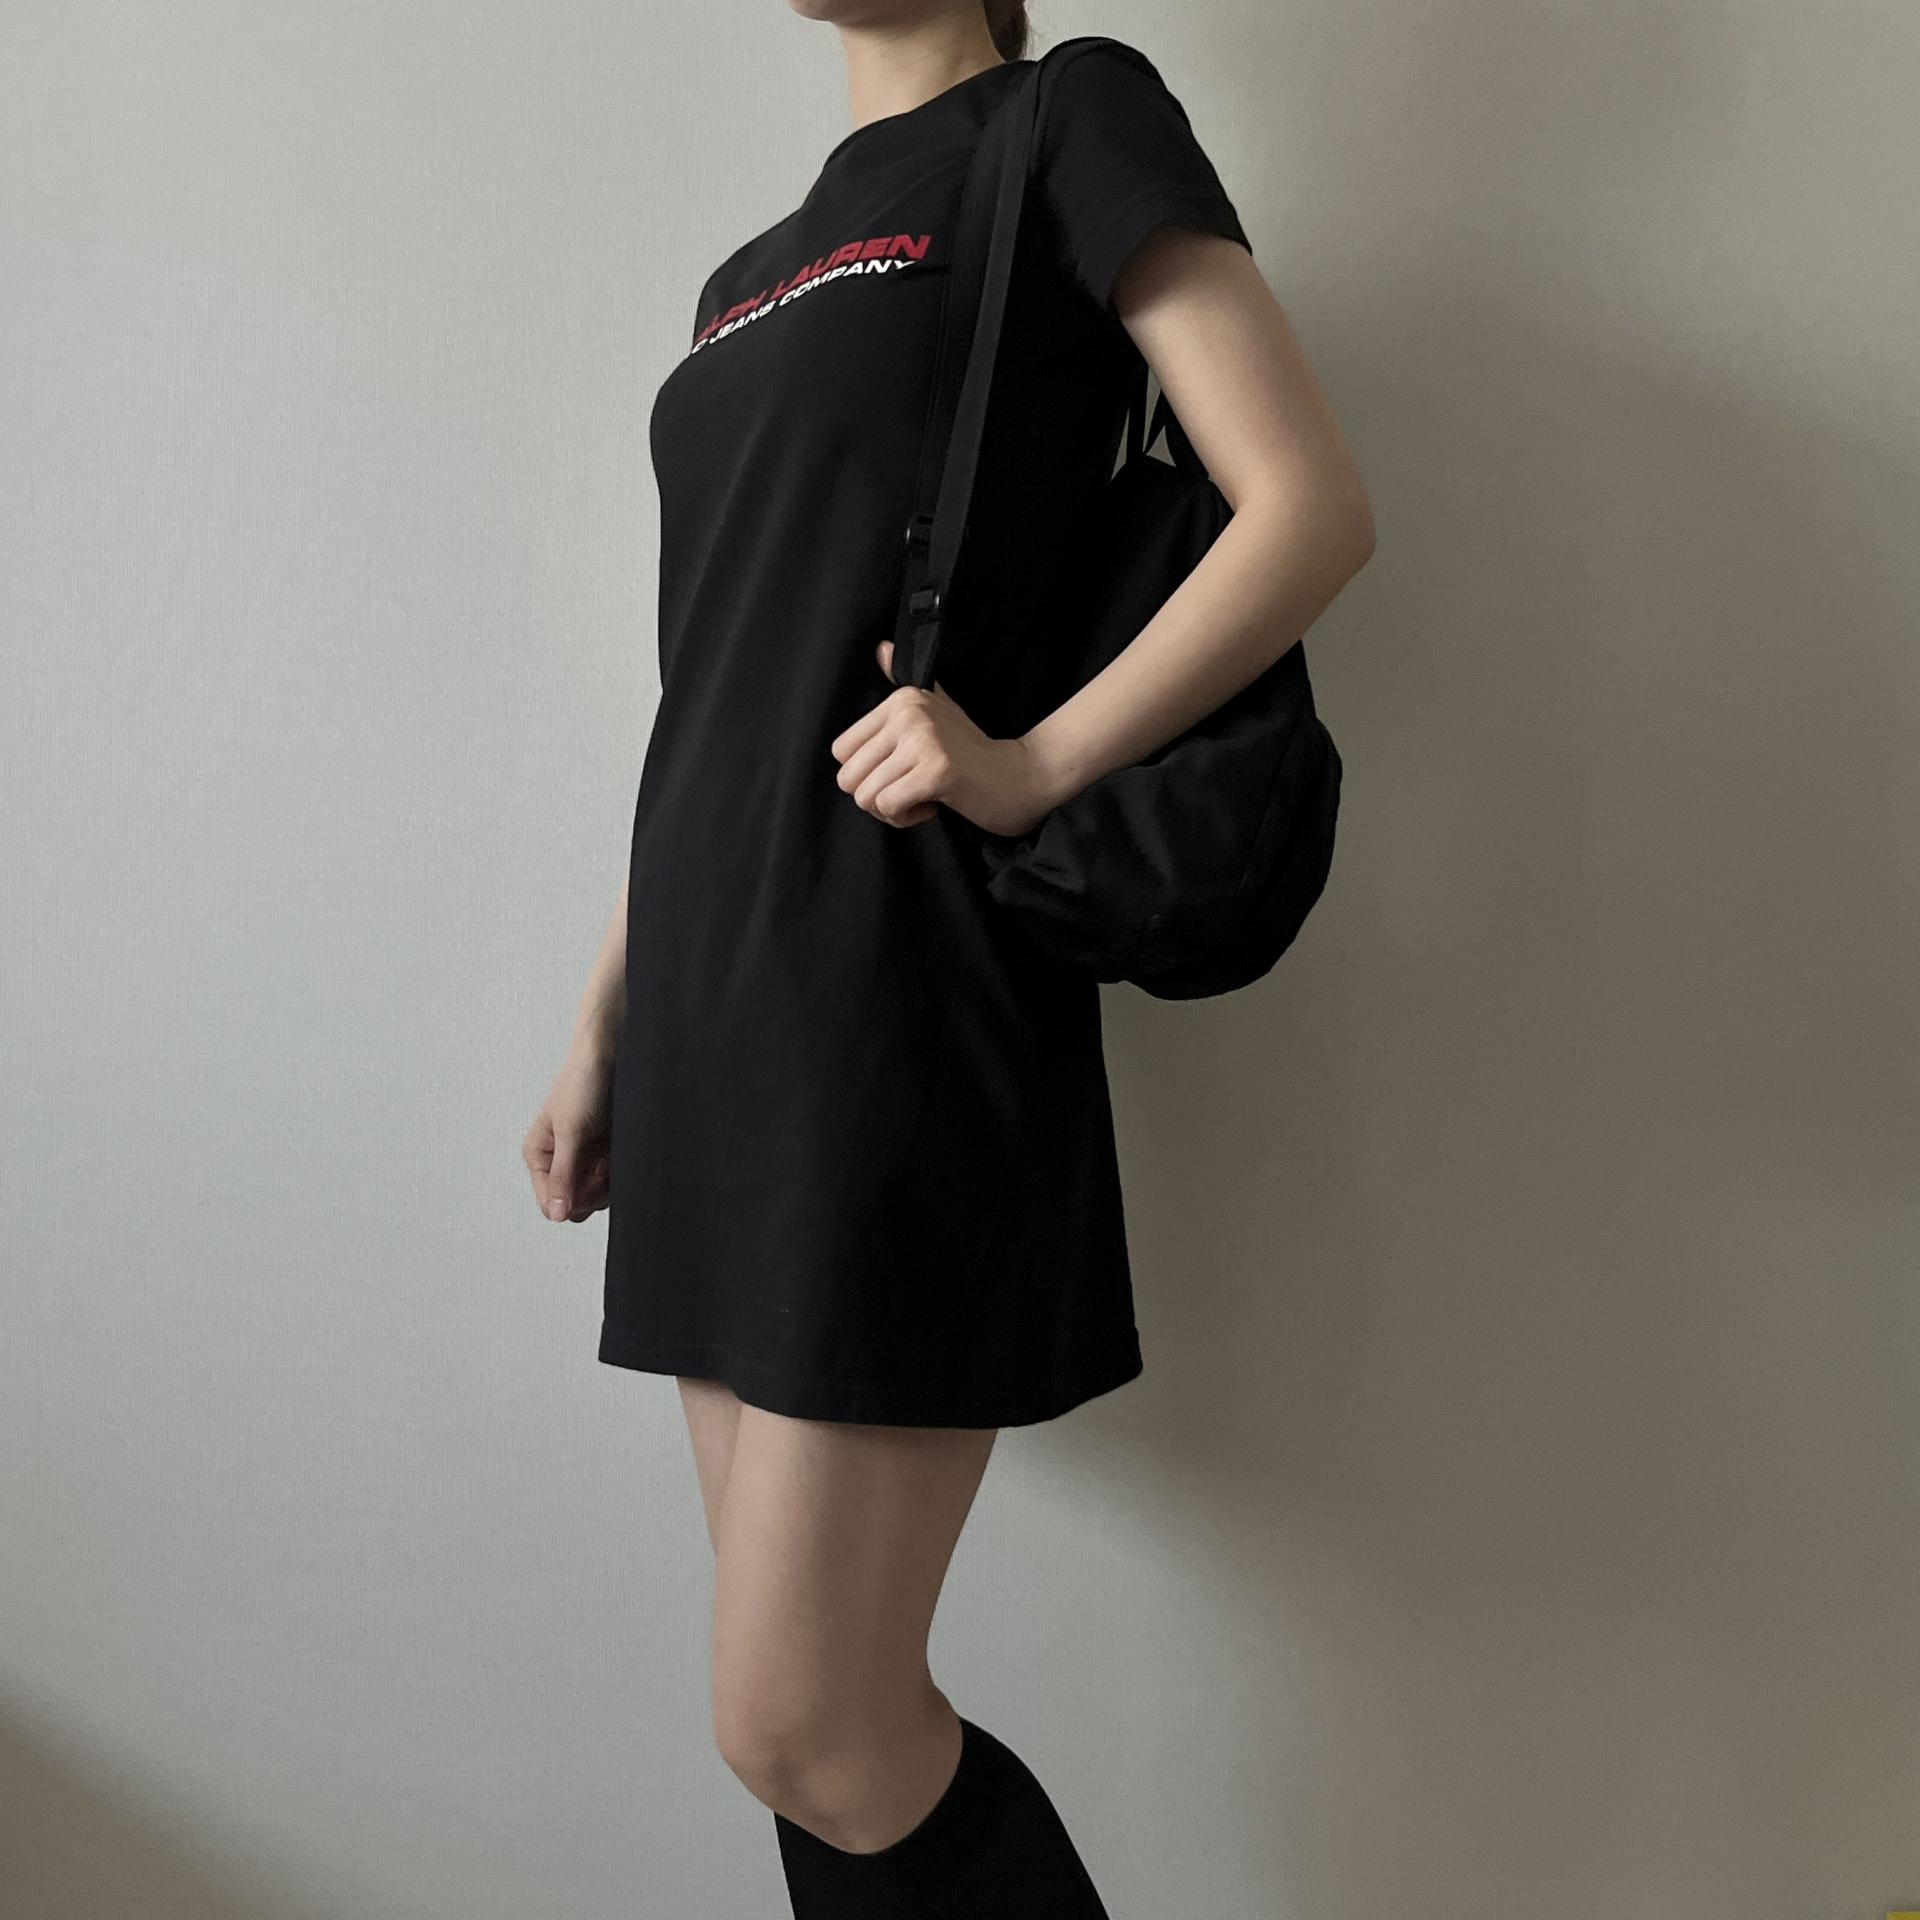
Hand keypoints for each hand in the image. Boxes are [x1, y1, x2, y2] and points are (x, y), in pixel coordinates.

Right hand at [522, 1036, 613, 1222]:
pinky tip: (619, 1148)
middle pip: (576, 1203)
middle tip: (602, 1164)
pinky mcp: (606, 1150)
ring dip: (608, 1180)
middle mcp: (560, 1160)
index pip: (550, 1204)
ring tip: (610, 1151)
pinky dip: (620, 1168)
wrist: (611, 1052)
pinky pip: (614, 1178)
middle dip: (592, 1191)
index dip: (572, 1202)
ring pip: (597, 1194)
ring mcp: (585, 1157)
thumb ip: (563, 1175)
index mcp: (539, 1156)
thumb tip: (555, 1214)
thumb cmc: (583, 1082)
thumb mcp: (571, 1131)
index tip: (588, 1180)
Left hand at [829, 640, 1062, 835]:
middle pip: (848, 777)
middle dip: (875, 796)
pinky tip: (932, 804)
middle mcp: (908, 713)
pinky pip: (888, 806)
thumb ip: (904, 682)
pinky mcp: (934, 770)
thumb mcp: (937, 708)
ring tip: (923, 796)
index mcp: (901, 699)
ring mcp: (922, 741)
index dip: (865, 773)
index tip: (900, 771)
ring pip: (866, 796)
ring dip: (892, 810)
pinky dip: (906, 817)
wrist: (1019, 777)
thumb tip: (881, 648)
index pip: (841, 750)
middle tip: (910, 790)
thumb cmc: (971, 751)